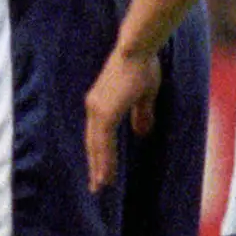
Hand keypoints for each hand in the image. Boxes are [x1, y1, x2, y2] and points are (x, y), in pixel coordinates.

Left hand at [83, 47, 158, 193]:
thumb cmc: (142, 65)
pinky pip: (104, 142)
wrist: (137, 48)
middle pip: (92, 143)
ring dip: (99, 167)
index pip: (96, 134)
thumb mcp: (143, 94)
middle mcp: (94, 107)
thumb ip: (141, 114)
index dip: (99, 153)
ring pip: (96, 146)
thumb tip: (140, 133)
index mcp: (100, 103)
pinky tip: (106, 173)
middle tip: (96, 186)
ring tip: (100, 186)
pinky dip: (104, 160)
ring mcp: (97, 110)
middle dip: (95, 165)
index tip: (99, 170)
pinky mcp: (105, 112)